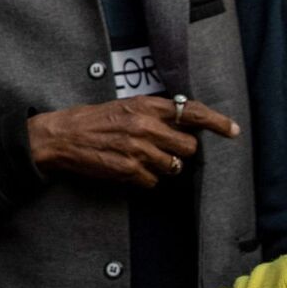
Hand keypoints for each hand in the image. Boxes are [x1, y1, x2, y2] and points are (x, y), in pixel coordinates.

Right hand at [27, 95, 238, 188]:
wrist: (57, 137)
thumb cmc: (88, 120)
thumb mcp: (121, 106)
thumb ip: (151, 112)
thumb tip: (179, 122)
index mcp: (144, 106)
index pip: (192, 112)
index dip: (216, 122)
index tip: (231, 130)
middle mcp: (145, 126)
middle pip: (188, 146)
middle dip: (179, 151)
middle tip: (163, 149)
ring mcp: (137, 149)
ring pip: (173, 167)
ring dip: (162, 166)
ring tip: (141, 159)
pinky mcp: (127, 170)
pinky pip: (153, 181)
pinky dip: (144, 179)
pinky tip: (128, 169)